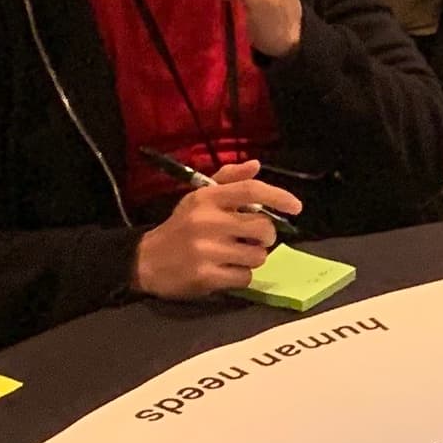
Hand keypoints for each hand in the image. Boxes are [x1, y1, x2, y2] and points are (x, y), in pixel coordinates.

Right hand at [133, 162, 301, 299]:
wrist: (146, 260)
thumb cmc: (181, 226)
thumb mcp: (199, 198)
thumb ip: (229, 180)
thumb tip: (256, 165)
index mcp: (207, 199)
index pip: (251, 190)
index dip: (279, 196)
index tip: (296, 207)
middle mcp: (207, 222)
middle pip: (263, 228)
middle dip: (265, 236)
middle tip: (253, 238)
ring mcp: (207, 250)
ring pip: (258, 255)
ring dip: (253, 257)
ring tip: (235, 254)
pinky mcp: (207, 276)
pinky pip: (245, 277)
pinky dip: (241, 275)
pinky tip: (225, 270)